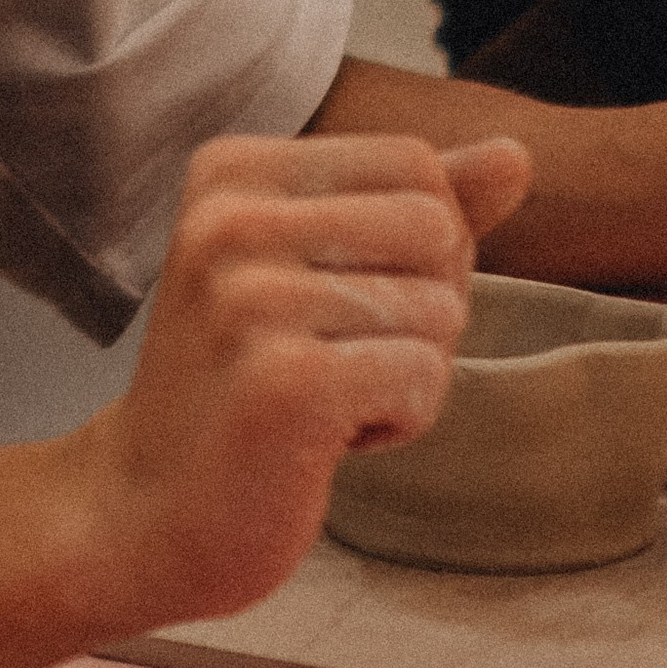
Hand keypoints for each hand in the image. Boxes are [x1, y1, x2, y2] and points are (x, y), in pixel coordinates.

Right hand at [66, 129, 531, 640]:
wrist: (149, 512)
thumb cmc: (247, 382)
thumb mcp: (321, 268)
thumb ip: (418, 206)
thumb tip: (517, 155)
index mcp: (232, 172)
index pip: (413, 163)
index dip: (419, 244)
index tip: (341, 302)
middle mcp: (229, 220)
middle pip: (437, 229)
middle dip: (425, 307)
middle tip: (340, 357)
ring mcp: (250, 300)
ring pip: (439, 310)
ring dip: (409, 373)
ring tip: (323, 401)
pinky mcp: (285, 384)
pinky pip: (423, 376)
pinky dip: (400, 420)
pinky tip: (325, 441)